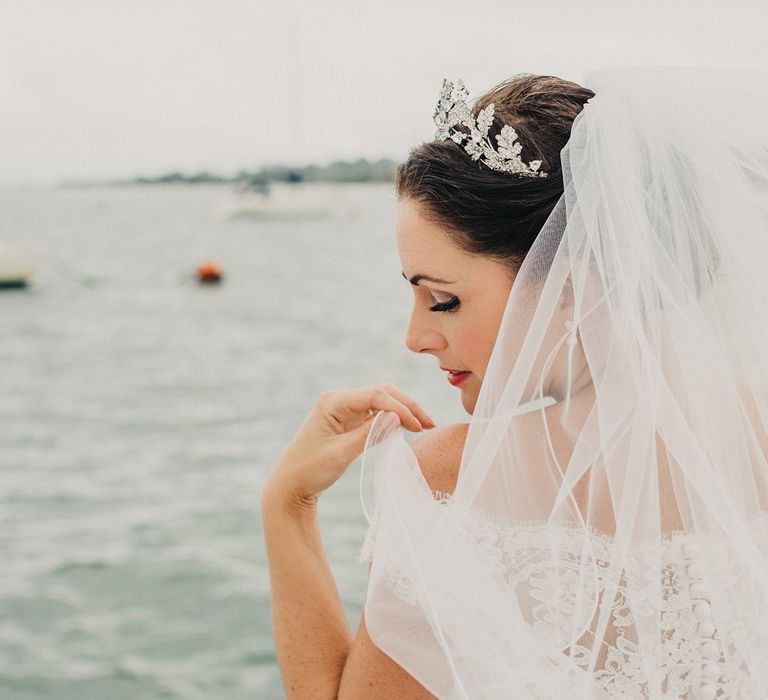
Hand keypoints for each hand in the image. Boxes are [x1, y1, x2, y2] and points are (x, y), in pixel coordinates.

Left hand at [263, 383, 435, 506]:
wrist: (290, 485)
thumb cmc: (311, 469)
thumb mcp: (342, 453)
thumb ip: (370, 433)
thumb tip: (398, 416)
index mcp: (333, 401)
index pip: (375, 395)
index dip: (399, 407)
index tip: (418, 426)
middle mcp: (339, 400)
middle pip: (381, 393)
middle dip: (407, 406)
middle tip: (430, 423)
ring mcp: (344, 409)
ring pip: (381, 402)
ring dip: (402, 412)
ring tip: (425, 426)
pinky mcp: (348, 421)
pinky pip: (375, 414)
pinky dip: (392, 420)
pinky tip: (408, 428)